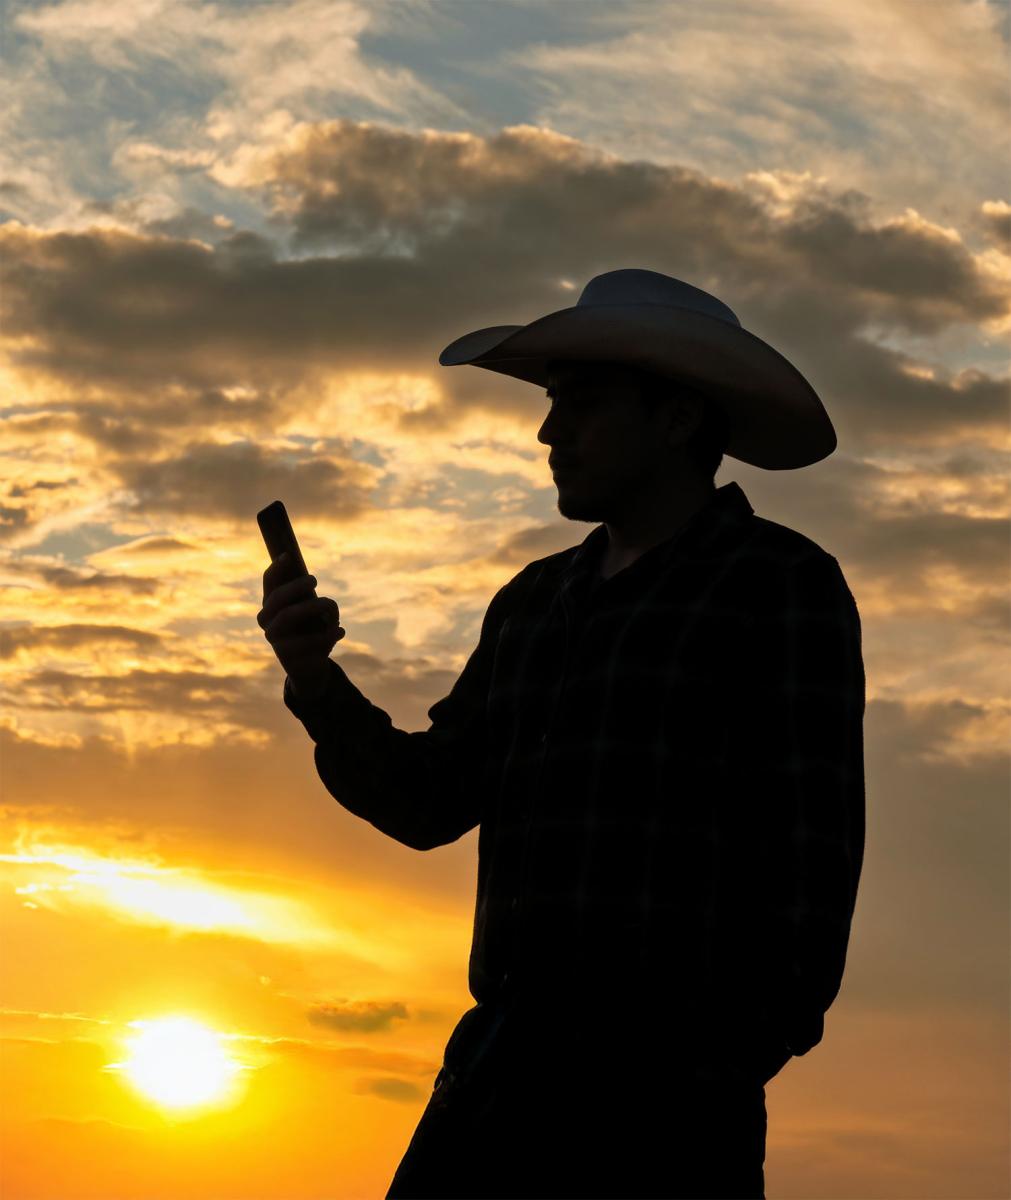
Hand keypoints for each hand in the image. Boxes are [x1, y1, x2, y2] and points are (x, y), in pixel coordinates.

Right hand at [257, 554, 345, 697]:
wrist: (308, 667)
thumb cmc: (310, 631)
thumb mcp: (310, 611)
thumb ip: (308, 596)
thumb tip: (310, 581)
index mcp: (271, 605)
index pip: (268, 583)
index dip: (276, 568)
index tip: (288, 555)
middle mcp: (266, 621)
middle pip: (277, 598)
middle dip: (296, 585)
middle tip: (315, 579)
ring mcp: (274, 639)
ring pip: (289, 615)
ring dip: (315, 608)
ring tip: (335, 614)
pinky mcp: (288, 656)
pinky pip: (309, 639)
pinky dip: (330, 633)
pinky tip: (340, 631)